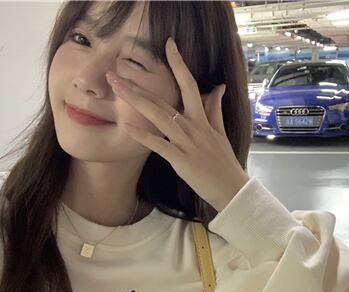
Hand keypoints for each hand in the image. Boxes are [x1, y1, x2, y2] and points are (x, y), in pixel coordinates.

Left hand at [107, 37, 248, 212]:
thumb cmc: (226, 164)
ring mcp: (186, 143)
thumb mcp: (221, 134)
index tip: (168, 44)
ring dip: (136, 101)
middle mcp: (193, 127)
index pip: (189, 85)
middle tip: (114, 73)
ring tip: (116, 88)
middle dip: (138, 86)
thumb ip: (215, 110)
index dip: (179, 64)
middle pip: (163, 100)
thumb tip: (218, 88)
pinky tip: (127, 126)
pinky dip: (143, 136)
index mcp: (202, 120)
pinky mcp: (181, 160)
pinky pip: (159, 145)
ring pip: (159, 117)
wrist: (233, 190)